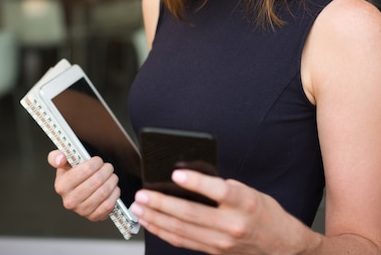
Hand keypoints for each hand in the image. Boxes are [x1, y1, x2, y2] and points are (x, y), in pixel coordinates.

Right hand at [47, 150, 119, 221]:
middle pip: (97, 181)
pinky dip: (114, 193)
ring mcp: (82, 211)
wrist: (79, 190)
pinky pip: (108, 205)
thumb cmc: (73, 173)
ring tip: (111, 175)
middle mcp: (70, 201)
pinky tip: (113, 187)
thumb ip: (56, 156)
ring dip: (112, 180)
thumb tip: (60, 159)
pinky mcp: (93, 217)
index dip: (96, 163)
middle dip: (106, 170)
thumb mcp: (63, 162)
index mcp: (61, 186)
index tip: (98, 160)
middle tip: (108, 166)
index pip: (85, 170)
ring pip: (104, 192)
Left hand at [130, 169, 311, 254]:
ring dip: (157, 218)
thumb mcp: (249, 191)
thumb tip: (189, 177)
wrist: (281, 245)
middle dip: (162, 204)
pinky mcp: (214, 251)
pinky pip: (184, 241)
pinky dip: (165, 232)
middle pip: (191, 214)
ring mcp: (222, 241)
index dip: (195, 182)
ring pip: (182, 230)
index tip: (176, 173)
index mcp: (244, 202)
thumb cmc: (264, 213)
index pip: (217, 191)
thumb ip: (222, 186)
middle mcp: (232, 224)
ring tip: (139, 208)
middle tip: (142, 194)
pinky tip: (152, 223)